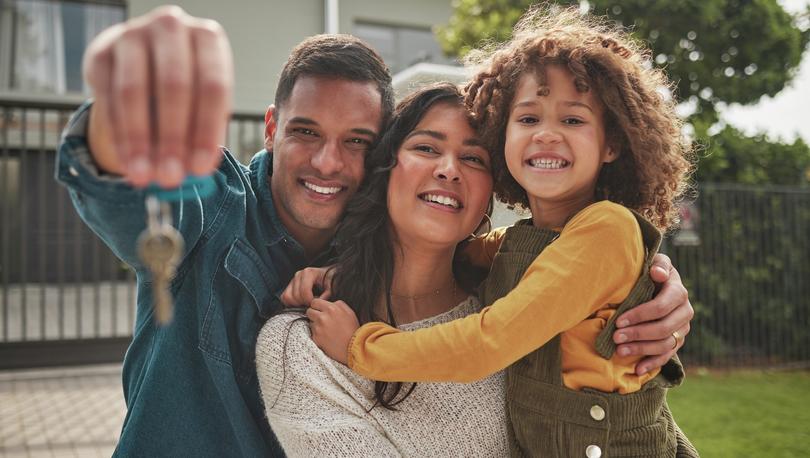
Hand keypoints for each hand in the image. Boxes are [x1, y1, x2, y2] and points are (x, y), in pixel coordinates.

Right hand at [83, 5, 232, 187]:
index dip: (206, 131)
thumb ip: (203, 134)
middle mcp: (171, 28)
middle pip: (174, 87)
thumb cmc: (187, 89)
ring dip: (140, 140)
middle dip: (172, 138)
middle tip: (170, 177)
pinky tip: (127, 162)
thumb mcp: (203, 105)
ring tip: (145, 176)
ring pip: (134, 91)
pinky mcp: (101, 51)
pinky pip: (107, 97)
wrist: (143, 62)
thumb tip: (196, 174)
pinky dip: (118, 135)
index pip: (212, 87)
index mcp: (208, 38)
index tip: (200, 169)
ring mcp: (132, 35)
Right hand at [280, 267, 334, 305]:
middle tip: (312, 304)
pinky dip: (291, 303)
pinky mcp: (289, 285)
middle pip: (296, 296)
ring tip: (306, 303)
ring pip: (288, 297)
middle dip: (304, 303)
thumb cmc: (329, 280)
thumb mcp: (331, 285)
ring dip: (297, 304)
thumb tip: (319, 301)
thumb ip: (327, 293)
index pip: (304, 291)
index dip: (310, 301)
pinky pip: (284, 297)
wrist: (326, 275)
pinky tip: (300, 303)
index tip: (316, 303)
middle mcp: (299, 274)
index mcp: (308, 272)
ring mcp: (293, 280)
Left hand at [307, 299, 358, 364]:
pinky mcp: (316, 338)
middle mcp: (322, 317)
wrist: (353, 347)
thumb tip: (330, 302)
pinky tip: (326, 336)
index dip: (317, 305)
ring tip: (327, 329)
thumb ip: (338, 303)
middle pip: (309, 311)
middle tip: (322, 319)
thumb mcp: (349, 312)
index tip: (320, 309)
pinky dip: (317, 334)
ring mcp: (318, 328)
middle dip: (314, 314)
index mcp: (331, 309)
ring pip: (310, 322)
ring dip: (316, 324)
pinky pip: (312, 333)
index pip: (314, 301)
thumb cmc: (353, 329)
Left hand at [614, 253, 692, 374]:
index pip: (661, 307)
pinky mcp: (677, 340)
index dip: (640, 315)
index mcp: (678, 292)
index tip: (619, 321)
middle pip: (663, 328)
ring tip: (620, 351)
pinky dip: (652, 364)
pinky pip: (668, 356)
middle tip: (616, 338)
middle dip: (638, 334)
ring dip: (642, 349)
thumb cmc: (650, 272)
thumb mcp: (655, 263)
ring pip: (665, 344)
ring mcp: (682, 328)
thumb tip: (657, 273)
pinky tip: (637, 369)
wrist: (658, 283)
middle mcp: (685, 312)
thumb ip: (658, 265)